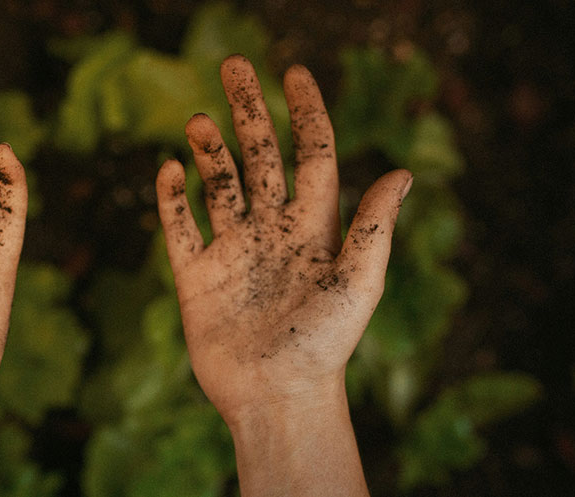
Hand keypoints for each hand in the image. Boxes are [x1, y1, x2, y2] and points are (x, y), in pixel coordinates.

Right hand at [156, 55, 408, 495]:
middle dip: (249, 112)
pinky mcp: (197, 276)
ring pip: (219, 184)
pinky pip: (179, 227)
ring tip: (200, 121)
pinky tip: (169, 170)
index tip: (294, 74)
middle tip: (234, 67)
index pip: (311, 155)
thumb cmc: (324, 345)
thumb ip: (373, 226)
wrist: (275, 396)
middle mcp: (272, 231)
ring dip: (210, 150)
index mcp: (313, 228)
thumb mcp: (358, 283)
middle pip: (260, 157)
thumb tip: (405, 172)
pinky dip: (171, 198)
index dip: (306, 114)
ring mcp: (232, 251)